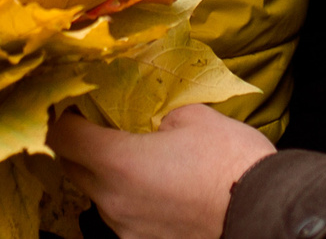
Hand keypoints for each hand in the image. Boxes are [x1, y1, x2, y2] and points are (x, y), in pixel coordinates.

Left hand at [49, 105, 272, 238]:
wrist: (264, 212)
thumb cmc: (231, 162)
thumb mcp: (192, 116)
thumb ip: (154, 111)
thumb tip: (143, 111)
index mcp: (117, 163)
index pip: (60, 136)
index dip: (61, 113)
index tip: (73, 100)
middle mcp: (112, 201)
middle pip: (73, 166)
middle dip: (81, 142)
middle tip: (102, 121)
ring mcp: (126, 229)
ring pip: (98, 193)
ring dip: (107, 172)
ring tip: (139, 154)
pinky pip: (122, 214)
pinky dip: (129, 196)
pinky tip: (158, 183)